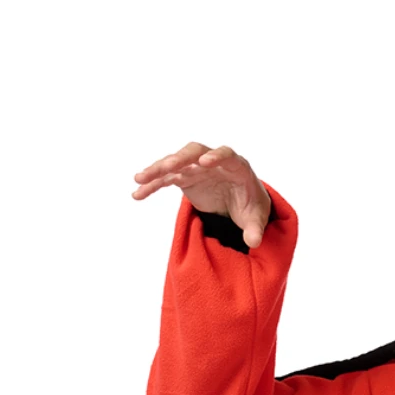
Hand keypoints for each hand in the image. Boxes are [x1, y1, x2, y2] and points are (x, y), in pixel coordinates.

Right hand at [132, 142, 271, 248]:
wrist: (243, 205)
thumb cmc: (252, 207)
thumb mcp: (256, 219)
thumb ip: (255, 230)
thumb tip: (254, 242)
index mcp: (236, 166)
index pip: (226, 155)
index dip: (216, 156)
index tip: (205, 162)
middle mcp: (214, 161)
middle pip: (195, 152)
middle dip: (181, 158)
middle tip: (168, 166)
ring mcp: (197, 167)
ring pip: (175, 162)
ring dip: (157, 169)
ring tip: (139, 178)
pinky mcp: (186, 177)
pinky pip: (166, 178)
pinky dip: (152, 185)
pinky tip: (138, 194)